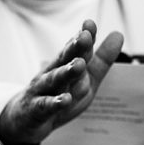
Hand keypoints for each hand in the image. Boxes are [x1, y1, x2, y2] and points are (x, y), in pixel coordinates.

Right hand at [0, 19, 123, 144]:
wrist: (24, 120)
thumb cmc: (57, 96)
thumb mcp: (83, 80)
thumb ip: (101, 61)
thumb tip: (119, 34)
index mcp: (64, 65)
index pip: (75, 49)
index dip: (83, 37)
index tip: (90, 24)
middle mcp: (52, 74)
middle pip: (63, 60)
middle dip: (74, 48)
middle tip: (85, 37)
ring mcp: (41, 91)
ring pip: (54, 80)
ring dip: (65, 72)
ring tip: (79, 65)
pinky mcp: (35, 110)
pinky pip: (45, 106)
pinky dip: (55, 103)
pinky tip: (65, 100)